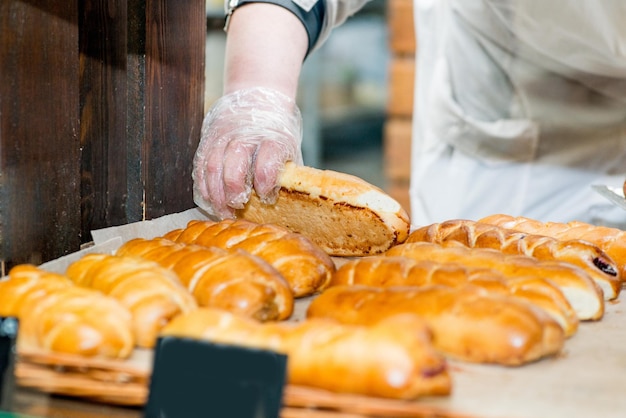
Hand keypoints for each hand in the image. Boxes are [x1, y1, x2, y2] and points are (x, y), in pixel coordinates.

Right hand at [192, 87, 302, 218]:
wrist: (258, 98)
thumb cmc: (276, 131)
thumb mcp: (288, 147)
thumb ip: (285, 172)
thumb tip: (284, 201)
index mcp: (272, 137)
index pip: (267, 159)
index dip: (265, 181)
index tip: (266, 197)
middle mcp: (245, 135)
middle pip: (234, 163)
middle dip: (233, 190)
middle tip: (237, 207)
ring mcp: (224, 135)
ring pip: (213, 166)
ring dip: (215, 193)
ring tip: (222, 210)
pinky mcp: (208, 138)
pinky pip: (200, 164)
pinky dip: (203, 185)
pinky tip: (209, 199)